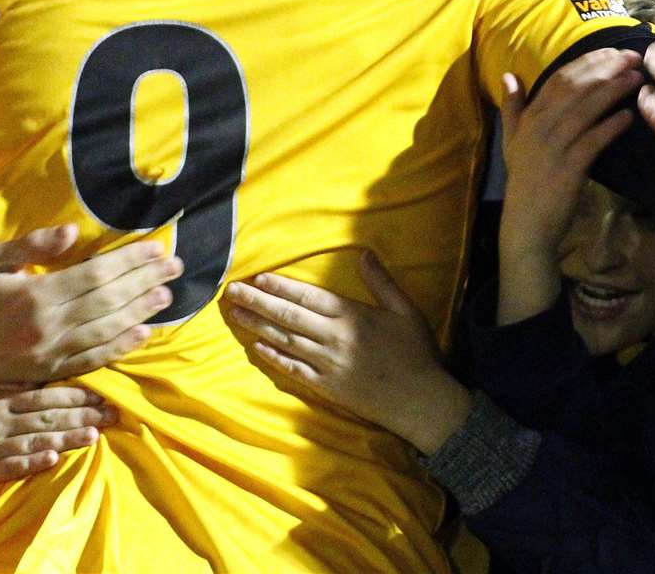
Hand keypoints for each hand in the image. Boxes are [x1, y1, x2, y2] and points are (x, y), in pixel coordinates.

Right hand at [0, 223, 179, 384]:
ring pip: (107, 331)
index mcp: (36, 295)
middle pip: (108, 301)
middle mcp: (48, 326)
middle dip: (145, 282)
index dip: (129, 262)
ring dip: (140, 312)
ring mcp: (51, 353)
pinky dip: (121, 347)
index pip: (95, 275)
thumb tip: (75, 231)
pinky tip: (143, 334)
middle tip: (175, 267)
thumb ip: (34, 246)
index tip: (156, 249)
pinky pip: (93, 360)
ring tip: (166, 296)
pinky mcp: (50, 371)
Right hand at [0, 384, 115, 507]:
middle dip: (81, 415)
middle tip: (111, 414)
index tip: (102, 395)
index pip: (44, 394)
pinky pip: (13, 466)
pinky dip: (33, 462)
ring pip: (35, 440)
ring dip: (66, 438)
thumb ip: (13, 378)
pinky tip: (53, 459)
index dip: (74, 395)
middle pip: (45, 416)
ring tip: (94, 436)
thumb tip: (47, 356)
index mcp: (2, 398)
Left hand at [223, 251, 469, 454]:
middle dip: (258, 302)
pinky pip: (294, 370)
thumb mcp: (406, 310)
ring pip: (286, 341)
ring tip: (237, 314)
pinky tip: (257, 347)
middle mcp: (335, 338)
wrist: (422, 402)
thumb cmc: (416, 353)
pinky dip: (274, 358)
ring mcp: (328, 364)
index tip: (258, 278)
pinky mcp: (327, 387)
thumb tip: (364, 253)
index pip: (308, 297)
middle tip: (232, 292)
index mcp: (352, 315)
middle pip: (288, 316)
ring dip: (258, 326)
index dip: (281, 286)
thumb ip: (382, 282)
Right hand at [497, 49, 640, 322]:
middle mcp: (539, 126)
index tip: (613, 52)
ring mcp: (553, 146)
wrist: (527, 223)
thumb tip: (508, 76)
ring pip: (587, 109)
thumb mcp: (512, 141)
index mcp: (530, 117)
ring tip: (637, 80)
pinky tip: (629, 116)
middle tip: (633, 58)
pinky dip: (611, 126)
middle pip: (576, 87)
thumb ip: (512, 108)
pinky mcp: (569, 167)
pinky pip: (593, 140)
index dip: (588, 62)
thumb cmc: (525, 181)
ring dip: (614, 90)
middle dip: (606, 68)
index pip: (560, 78)